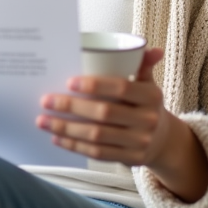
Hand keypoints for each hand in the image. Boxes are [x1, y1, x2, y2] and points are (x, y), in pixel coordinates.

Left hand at [38, 48, 171, 165]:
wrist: (163, 140)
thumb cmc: (146, 106)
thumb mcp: (148, 84)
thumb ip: (143, 64)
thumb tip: (150, 47)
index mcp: (151, 96)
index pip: (121, 88)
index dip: (95, 85)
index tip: (69, 82)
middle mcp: (148, 120)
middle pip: (104, 113)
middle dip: (71, 107)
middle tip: (46, 101)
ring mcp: (139, 142)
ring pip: (97, 136)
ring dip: (66, 128)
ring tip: (43, 120)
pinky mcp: (130, 159)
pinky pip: (97, 153)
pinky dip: (74, 146)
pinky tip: (57, 137)